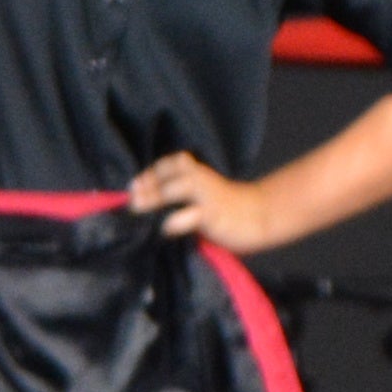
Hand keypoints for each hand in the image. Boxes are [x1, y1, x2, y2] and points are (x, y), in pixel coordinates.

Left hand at [124, 152, 270, 249]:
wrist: (260, 215)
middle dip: (146, 185)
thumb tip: (142, 203)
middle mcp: (200, 179)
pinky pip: (194, 215)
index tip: (133, 187)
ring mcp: (208, 196)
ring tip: (138, 208)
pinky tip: (167, 228)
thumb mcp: (200, 195)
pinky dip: (177, 221)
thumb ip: (177, 196)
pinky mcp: (214, 214)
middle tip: (131, 199)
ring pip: (178, 188)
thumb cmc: (224, 207)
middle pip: (169, 173)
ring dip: (156, 196)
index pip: (169, 164)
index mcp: (197, 172)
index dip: (149, 174)